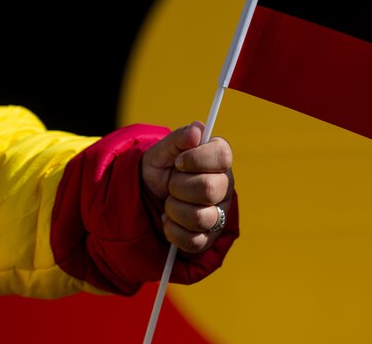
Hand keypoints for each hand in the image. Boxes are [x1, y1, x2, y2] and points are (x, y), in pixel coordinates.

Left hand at [141, 121, 233, 252]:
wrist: (146, 199)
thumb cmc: (159, 171)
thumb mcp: (161, 152)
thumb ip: (178, 139)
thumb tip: (197, 129)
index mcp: (219, 159)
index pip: (222, 156)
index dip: (195, 159)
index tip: (178, 162)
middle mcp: (225, 185)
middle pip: (209, 188)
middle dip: (178, 187)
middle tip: (171, 184)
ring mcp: (220, 213)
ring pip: (201, 217)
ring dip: (174, 210)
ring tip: (169, 203)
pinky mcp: (209, 238)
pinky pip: (194, 241)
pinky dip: (173, 231)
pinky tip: (168, 221)